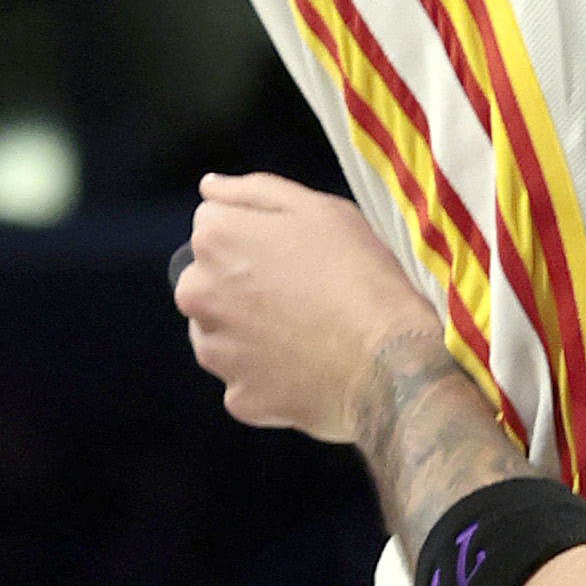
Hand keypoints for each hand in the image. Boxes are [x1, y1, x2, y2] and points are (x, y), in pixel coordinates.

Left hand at [172, 171, 437, 438]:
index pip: (210, 227)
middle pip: (206, 281)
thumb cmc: (356, 271)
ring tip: (301, 329)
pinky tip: (304, 365)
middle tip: (295, 290)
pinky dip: (265, 372)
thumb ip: (254, 192)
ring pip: (219, 332)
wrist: (386, 359)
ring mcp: (215, 354)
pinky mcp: (237, 398)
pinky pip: (244, 378)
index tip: (289, 249)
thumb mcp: (318, 209)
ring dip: (245, 329)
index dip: (252, 234)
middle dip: (237, 283)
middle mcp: (199, 297)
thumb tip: (209, 187)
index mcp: (216, 242)